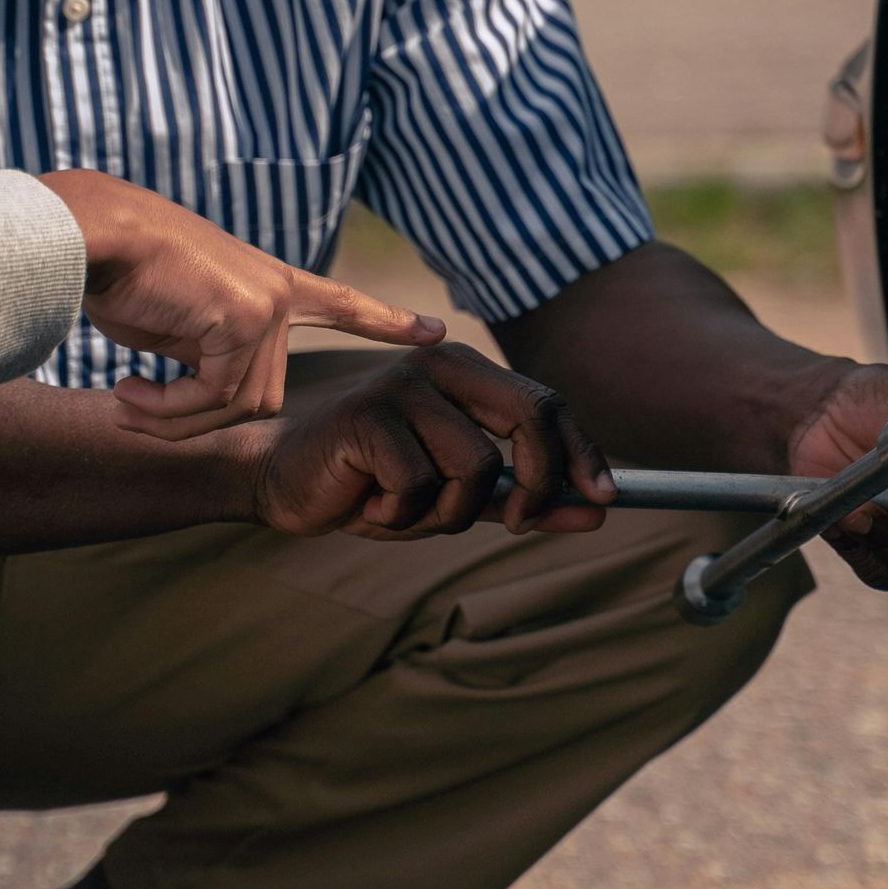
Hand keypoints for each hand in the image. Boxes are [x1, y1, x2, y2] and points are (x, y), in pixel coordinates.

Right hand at [36, 172, 444, 437]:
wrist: (93, 236)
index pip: (340, 303)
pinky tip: (127, 392)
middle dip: (196, 417)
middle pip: (262, 396)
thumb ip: (210, 355)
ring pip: (240, 405)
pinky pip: (215, 398)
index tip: (434, 331)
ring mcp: (269, 302)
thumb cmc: (121, 275)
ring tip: (127, 400)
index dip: (383, 320)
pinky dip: (167, 411)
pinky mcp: (248, 316)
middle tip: (136, 410)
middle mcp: (278, 292)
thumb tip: (212, 400)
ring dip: (175, 419)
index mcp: (269, 283)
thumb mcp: (176, 322)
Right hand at [253, 339, 615, 538]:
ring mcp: (402, 385)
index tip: (605, 499)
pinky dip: (402, 515)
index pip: (548, 403)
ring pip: (476, 465)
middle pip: (530, 417)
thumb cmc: (373, 485)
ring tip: (406, 510)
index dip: (584, 452)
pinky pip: (420, 484)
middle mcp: (440, 365)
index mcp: (467, 373)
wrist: (282, 482)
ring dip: (450, 512)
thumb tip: (596, 511)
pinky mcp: (368, 414)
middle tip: (519, 523)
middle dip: (541, 482)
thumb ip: (522, 499)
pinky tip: (369, 504)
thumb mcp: (457, 497)